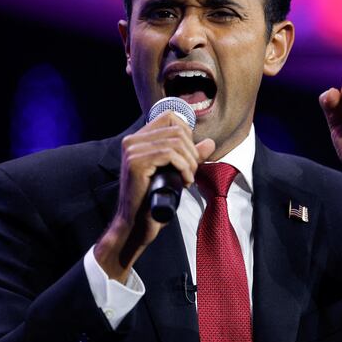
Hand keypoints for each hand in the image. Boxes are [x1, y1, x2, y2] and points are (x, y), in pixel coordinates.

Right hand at [94, 111, 214, 282]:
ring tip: (188, 178)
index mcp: (138, 139)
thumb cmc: (154, 199)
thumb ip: (191, 156)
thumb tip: (210, 143)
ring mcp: (132, 151)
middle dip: (192, 151)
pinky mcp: (135, 163)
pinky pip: (170, 154)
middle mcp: (132, 141)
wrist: (136, 224)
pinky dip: (184, 167)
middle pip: (177, 129)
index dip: (188, 134)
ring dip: (190, 161)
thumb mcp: (176, 172)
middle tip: (191, 172)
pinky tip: (185, 182)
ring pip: (176, 141)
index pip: (170, 117)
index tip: (190, 156)